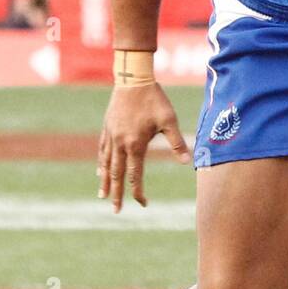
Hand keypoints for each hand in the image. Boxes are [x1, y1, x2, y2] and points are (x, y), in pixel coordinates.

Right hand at [97, 83, 190, 212]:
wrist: (133, 78)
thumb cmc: (154, 99)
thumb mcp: (169, 120)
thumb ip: (177, 143)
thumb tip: (188, 163)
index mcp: (135, 144)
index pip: (135, 175)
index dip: (138, 192)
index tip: (143, 203)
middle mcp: (120, 143)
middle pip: (117, 175)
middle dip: (117, 194)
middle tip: (115, 210)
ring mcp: (111, 136)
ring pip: (106, 164)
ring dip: (105, 182)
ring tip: (103, 196)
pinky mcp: (107, 128)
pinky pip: (101, 150)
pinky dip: (101, 163)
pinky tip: (99, 171)